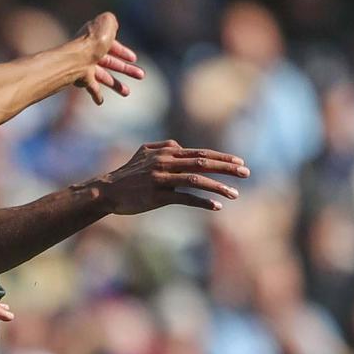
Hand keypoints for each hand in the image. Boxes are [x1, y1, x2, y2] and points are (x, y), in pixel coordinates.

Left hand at [74, 12, 143, 104]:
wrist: (77, 59)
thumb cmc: (93, 41)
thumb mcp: (106, 23)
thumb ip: (111, 21)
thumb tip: (111, 24)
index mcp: (96, 40)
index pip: (112, 46)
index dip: (123, 52)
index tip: (134, 58)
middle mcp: (90, 54)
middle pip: (111, 63)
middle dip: (126, 69)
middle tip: (141, 75)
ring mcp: (86, 68)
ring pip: (104, 77)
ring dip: (116, 85)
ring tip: (127, 93)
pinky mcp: (83, 80)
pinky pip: (91, 88)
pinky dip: (96, 95)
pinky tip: (100, 101)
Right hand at [92, 140, 249, 214]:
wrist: (107, 190)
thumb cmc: (127, 174)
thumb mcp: (143, 152)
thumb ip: (162, 146)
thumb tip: (179, 146)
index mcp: (165, 152)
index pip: (199, 152)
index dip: (221, 157)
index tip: (240, 162)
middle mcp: (165, 162)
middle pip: (201, 162)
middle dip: (226, 167)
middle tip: (246, 173)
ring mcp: (161, 178)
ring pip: (195, 180)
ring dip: (218, 186)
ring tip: (235, 194)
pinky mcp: (157, 195)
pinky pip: (184, 198)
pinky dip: (202, 201)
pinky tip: (216, 206)